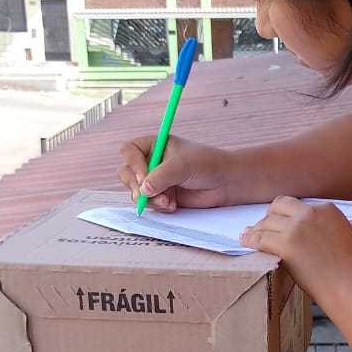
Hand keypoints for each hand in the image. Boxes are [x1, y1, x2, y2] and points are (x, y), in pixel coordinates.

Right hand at [118, 136, 233, 212]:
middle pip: (126, 173)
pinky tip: (172, 205)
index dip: (132, 164)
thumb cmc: (206, 165)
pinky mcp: (161, 196)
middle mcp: (151, 162)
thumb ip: (161, 176)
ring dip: (148, 199)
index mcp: (153, 145)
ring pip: (135, 191)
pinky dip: (157, 206)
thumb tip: (143, 190)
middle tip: (146, 193)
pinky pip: (148, 203)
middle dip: (135, 186)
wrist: (225, 183)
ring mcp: (155, 180)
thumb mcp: (182, 165)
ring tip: (167, 201)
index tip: (144, 177)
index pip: (129, 151)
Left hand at [239, 197, 351, 304]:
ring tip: (250, 237)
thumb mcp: (341, 237)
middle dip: (269, 217)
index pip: (298, 205)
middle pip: (279, 206)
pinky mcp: (286, 244)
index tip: (279, 223)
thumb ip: (323, 229)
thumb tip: (303, 236)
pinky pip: (259, 238)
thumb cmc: (351, 271)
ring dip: (257, 230)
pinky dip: (250, 240)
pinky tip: (245, 243)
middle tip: (263, 229)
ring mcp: (297, 228)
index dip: (286, 215)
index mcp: (327, 209)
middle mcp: (311, 213)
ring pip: (266, 222)